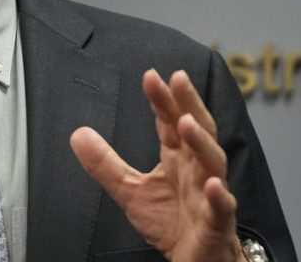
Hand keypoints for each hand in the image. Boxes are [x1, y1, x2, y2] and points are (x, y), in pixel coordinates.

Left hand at [70, 69, 243, 261]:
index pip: (171, 122)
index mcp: (178, 158)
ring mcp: (210, 193)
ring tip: (186, 123)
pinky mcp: (217, 222)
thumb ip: (105, 164)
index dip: (162, 100)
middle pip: (197, 130)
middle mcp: (197, 169)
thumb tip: (78, 135)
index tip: (150, 77)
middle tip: (177, 80)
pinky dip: (219, 195)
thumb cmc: (172, 223)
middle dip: (188, 104)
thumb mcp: (130, 191)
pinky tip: (213, 184)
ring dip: (201, 142)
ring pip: (212, 162)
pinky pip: (222, 207)